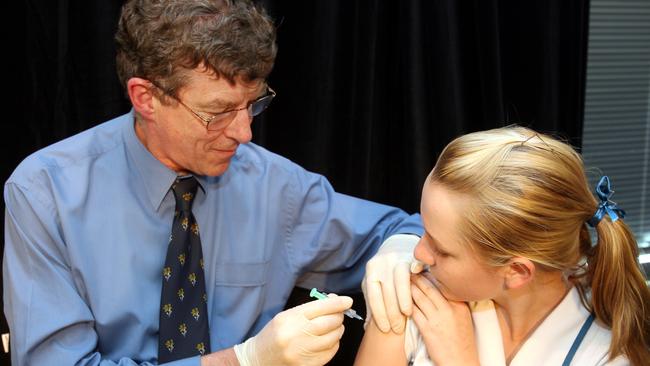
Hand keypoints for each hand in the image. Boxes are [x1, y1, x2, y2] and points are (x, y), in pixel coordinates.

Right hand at [233, 295, 351, 365]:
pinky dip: (334, 344)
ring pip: (333, 338)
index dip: (338, 303)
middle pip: (329, 322)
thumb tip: (334, 302)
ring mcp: (302, 352)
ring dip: (338, 330)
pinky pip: (330, 352)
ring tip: (334, 327)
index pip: (321, 307)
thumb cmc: (274, 333)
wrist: (259, 358)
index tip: (347, 301)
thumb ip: (309, 309)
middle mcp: (296, 334)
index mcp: (290, 318)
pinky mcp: (307, 364)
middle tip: (339, 314)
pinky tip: (329, 340)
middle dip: (339, 316)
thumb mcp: (286, 316)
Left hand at [362, 234, 423, 332]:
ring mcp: (397, 258)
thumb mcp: (375, 284)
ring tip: (407, 315)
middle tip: (397, 329)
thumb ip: (372, 302)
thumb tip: (367, 325)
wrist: (397, 247)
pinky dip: (415, 283)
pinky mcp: (412, 257)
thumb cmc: (385, 271)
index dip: (379, 314)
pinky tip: (417, 295)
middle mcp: (382, 263)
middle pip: (387, 291)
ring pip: (400, 281)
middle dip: (392, 313)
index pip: (373, 295)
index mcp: (371, 270)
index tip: (385, 329)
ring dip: (403, 300)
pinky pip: (414, 271)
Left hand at [410, 273, 478, 365]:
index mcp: (459, 305)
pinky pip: (413, 312)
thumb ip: (453, 303)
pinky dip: (406, 304)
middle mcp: (449, 309)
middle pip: (428, 288)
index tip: (420, 270)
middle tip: (407, 271)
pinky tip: (400, 299)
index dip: (429, 276)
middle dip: (416, 278)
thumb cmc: (461, 341)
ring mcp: (438, 319)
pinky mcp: (428, 329)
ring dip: (408, 288)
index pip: (441, 285)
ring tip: (401, 281)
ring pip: (419, 297)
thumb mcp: (463, 318)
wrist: (461, 362)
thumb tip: (438, 290)